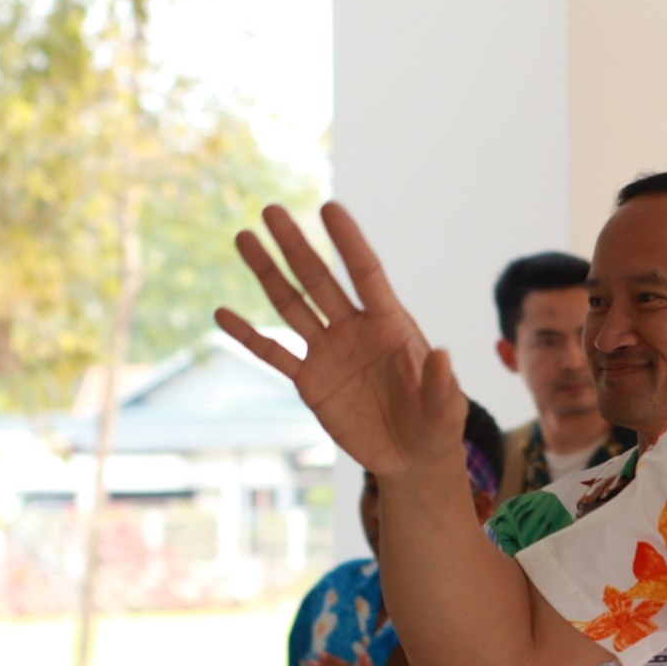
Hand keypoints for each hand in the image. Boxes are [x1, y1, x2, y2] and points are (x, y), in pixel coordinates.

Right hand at [215, 203, 463, 479]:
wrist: (410, 457)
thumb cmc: (436, 425)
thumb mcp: (444, 408)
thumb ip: (438, 382)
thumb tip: (441, 354)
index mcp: (391, 324)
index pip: (367, 274)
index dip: (349, 242)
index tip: (329, 208)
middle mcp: (356, 329)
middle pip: (320, 280)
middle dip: (297, 246)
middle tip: (272, 210)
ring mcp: (329, 352)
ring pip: (292, 306)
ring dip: (267, 273)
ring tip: (244, 237)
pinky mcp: (310, 381)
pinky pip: (274, 354)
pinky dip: (248, 336)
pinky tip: (222, 315)